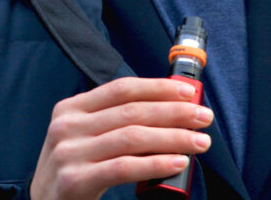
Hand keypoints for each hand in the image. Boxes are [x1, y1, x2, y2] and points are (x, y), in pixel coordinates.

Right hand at [29, 77, 213, 199]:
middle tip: (204, 118)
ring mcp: (68, 154)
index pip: (122, 88)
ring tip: (199, 142)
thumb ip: (115, 122)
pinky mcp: (74, 181)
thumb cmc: (74, 170)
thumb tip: (172, 110)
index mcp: (71, 108)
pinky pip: (124, 167)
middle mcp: (66, 127)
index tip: (189, 93)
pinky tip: (178, 162)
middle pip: (132, 112)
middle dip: (175, 112)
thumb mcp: (84, 138)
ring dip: (173, 138)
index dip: (159, 88)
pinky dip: (156, 164)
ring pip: (132, 137)